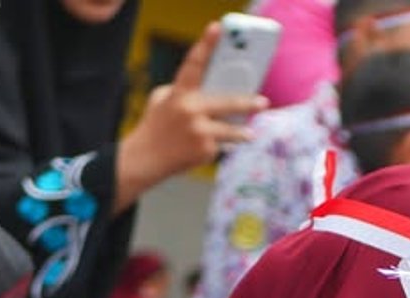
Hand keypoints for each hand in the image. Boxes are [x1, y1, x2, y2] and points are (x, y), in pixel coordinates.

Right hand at [116, 22, 264, 207]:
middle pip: (226, 102)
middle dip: (247, 103)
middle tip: (263, 101)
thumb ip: (186, 93)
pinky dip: (219, 145)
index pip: (193, 63)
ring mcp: (198, 130)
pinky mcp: (204, 149)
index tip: (217, 27)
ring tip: (251, 133)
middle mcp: (189, 110)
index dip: (205, 44)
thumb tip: (217, 90)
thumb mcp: (163, 101)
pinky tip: (209, 147)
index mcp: (178, 93)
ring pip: (230, 129)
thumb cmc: (157, 125)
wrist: (145, 158)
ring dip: (242, 132)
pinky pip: (220, 143)